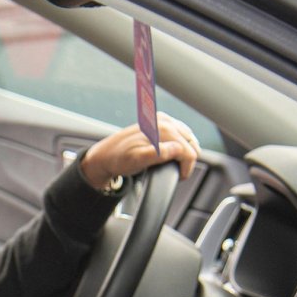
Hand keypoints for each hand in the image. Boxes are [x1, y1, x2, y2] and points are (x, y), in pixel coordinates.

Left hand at [80, 113, 200, 187]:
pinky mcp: (160, 121)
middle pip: (190, 143)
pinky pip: (180, 133)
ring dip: (186, 151)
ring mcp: (163, 120)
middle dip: (187, 160)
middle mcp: (164, 121)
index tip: (179, 177)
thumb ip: (159, 154)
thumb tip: (178, 149)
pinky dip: (181, 143)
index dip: (186, 168)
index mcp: (162, 130)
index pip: (189, 151)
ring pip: (188, 137)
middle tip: (178, 172)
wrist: (105, 155)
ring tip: (177, 164)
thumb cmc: (119, 159)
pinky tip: (175, 153)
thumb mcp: (137, 161)